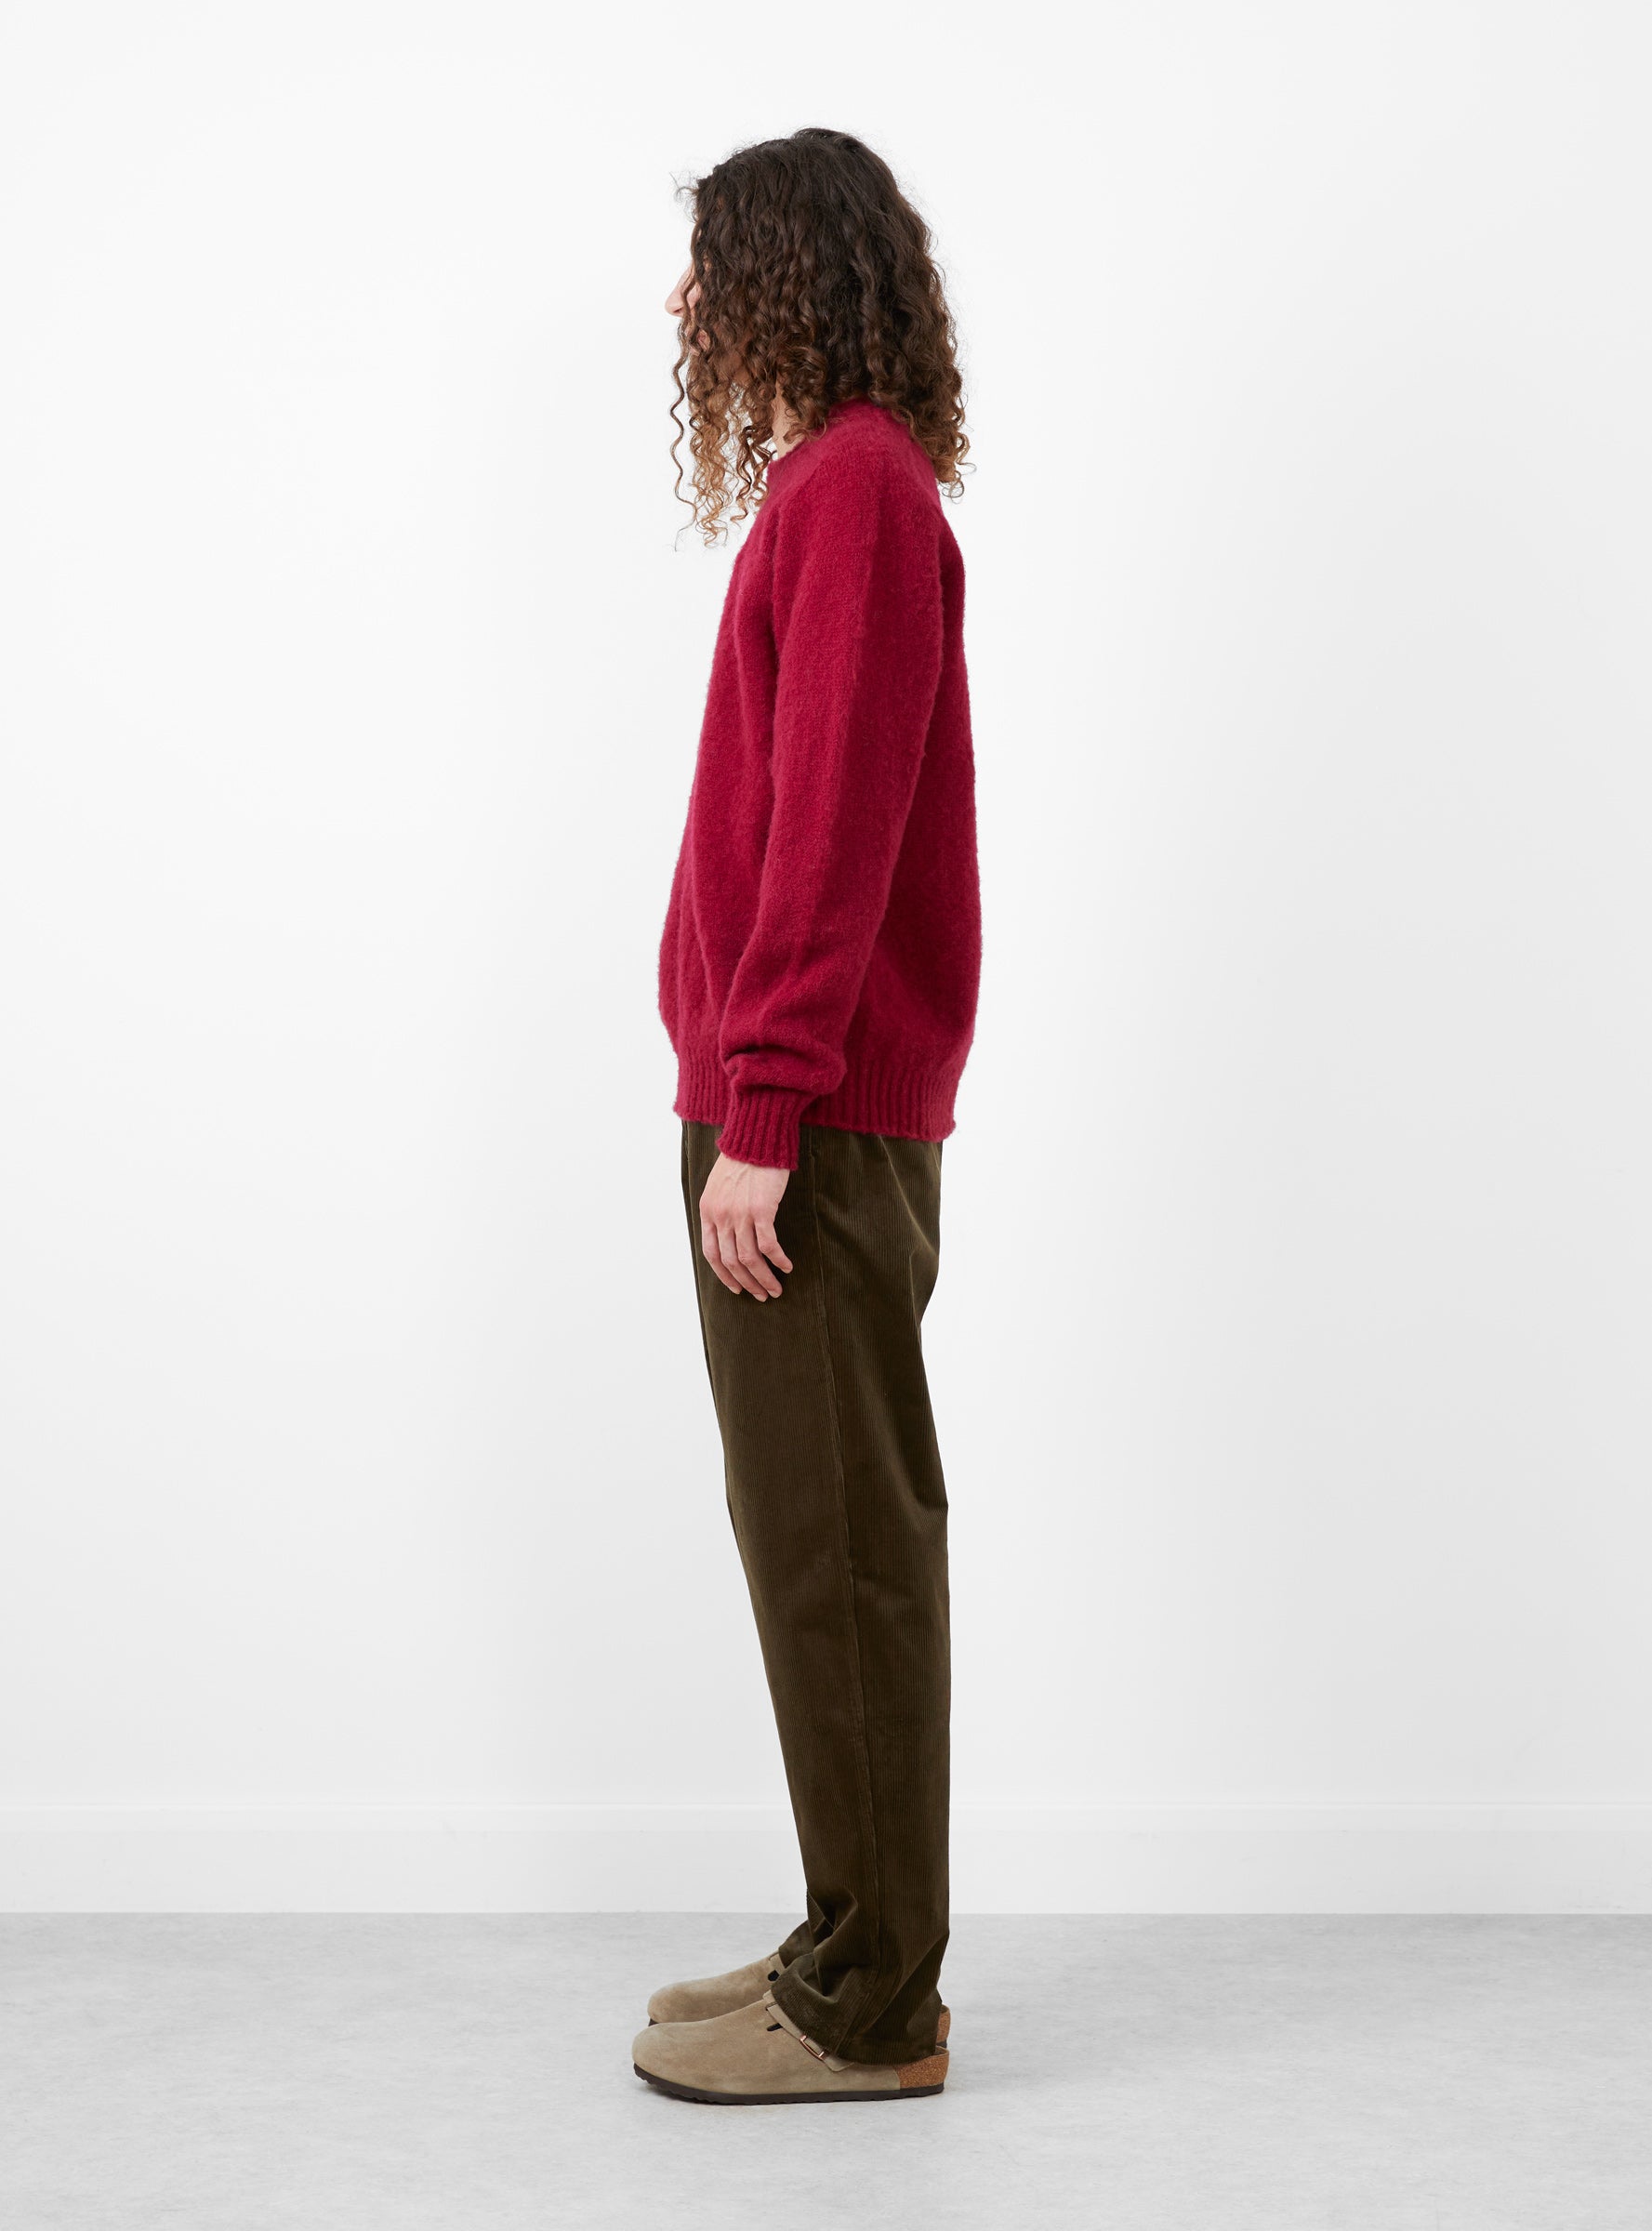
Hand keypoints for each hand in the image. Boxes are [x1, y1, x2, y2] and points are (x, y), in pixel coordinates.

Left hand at [699, 1152, 794, 1299]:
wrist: (755, 1138)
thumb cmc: (742, 1159)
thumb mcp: (719, 1185)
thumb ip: (720, 1209)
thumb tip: (729, 1232)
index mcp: (708, 1211)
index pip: (712, 1254)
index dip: (724, 1275)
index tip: (737, 1288)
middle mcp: (721, 1216)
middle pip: (731, 1261)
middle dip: (747, 1283)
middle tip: (761, 1295)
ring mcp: (740, 1214)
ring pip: (749, 1258)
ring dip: (763, 1278)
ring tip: (776, 1289)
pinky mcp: (761, 1209)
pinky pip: (768, 1245)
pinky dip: (777, 1260)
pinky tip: (787, 1266)